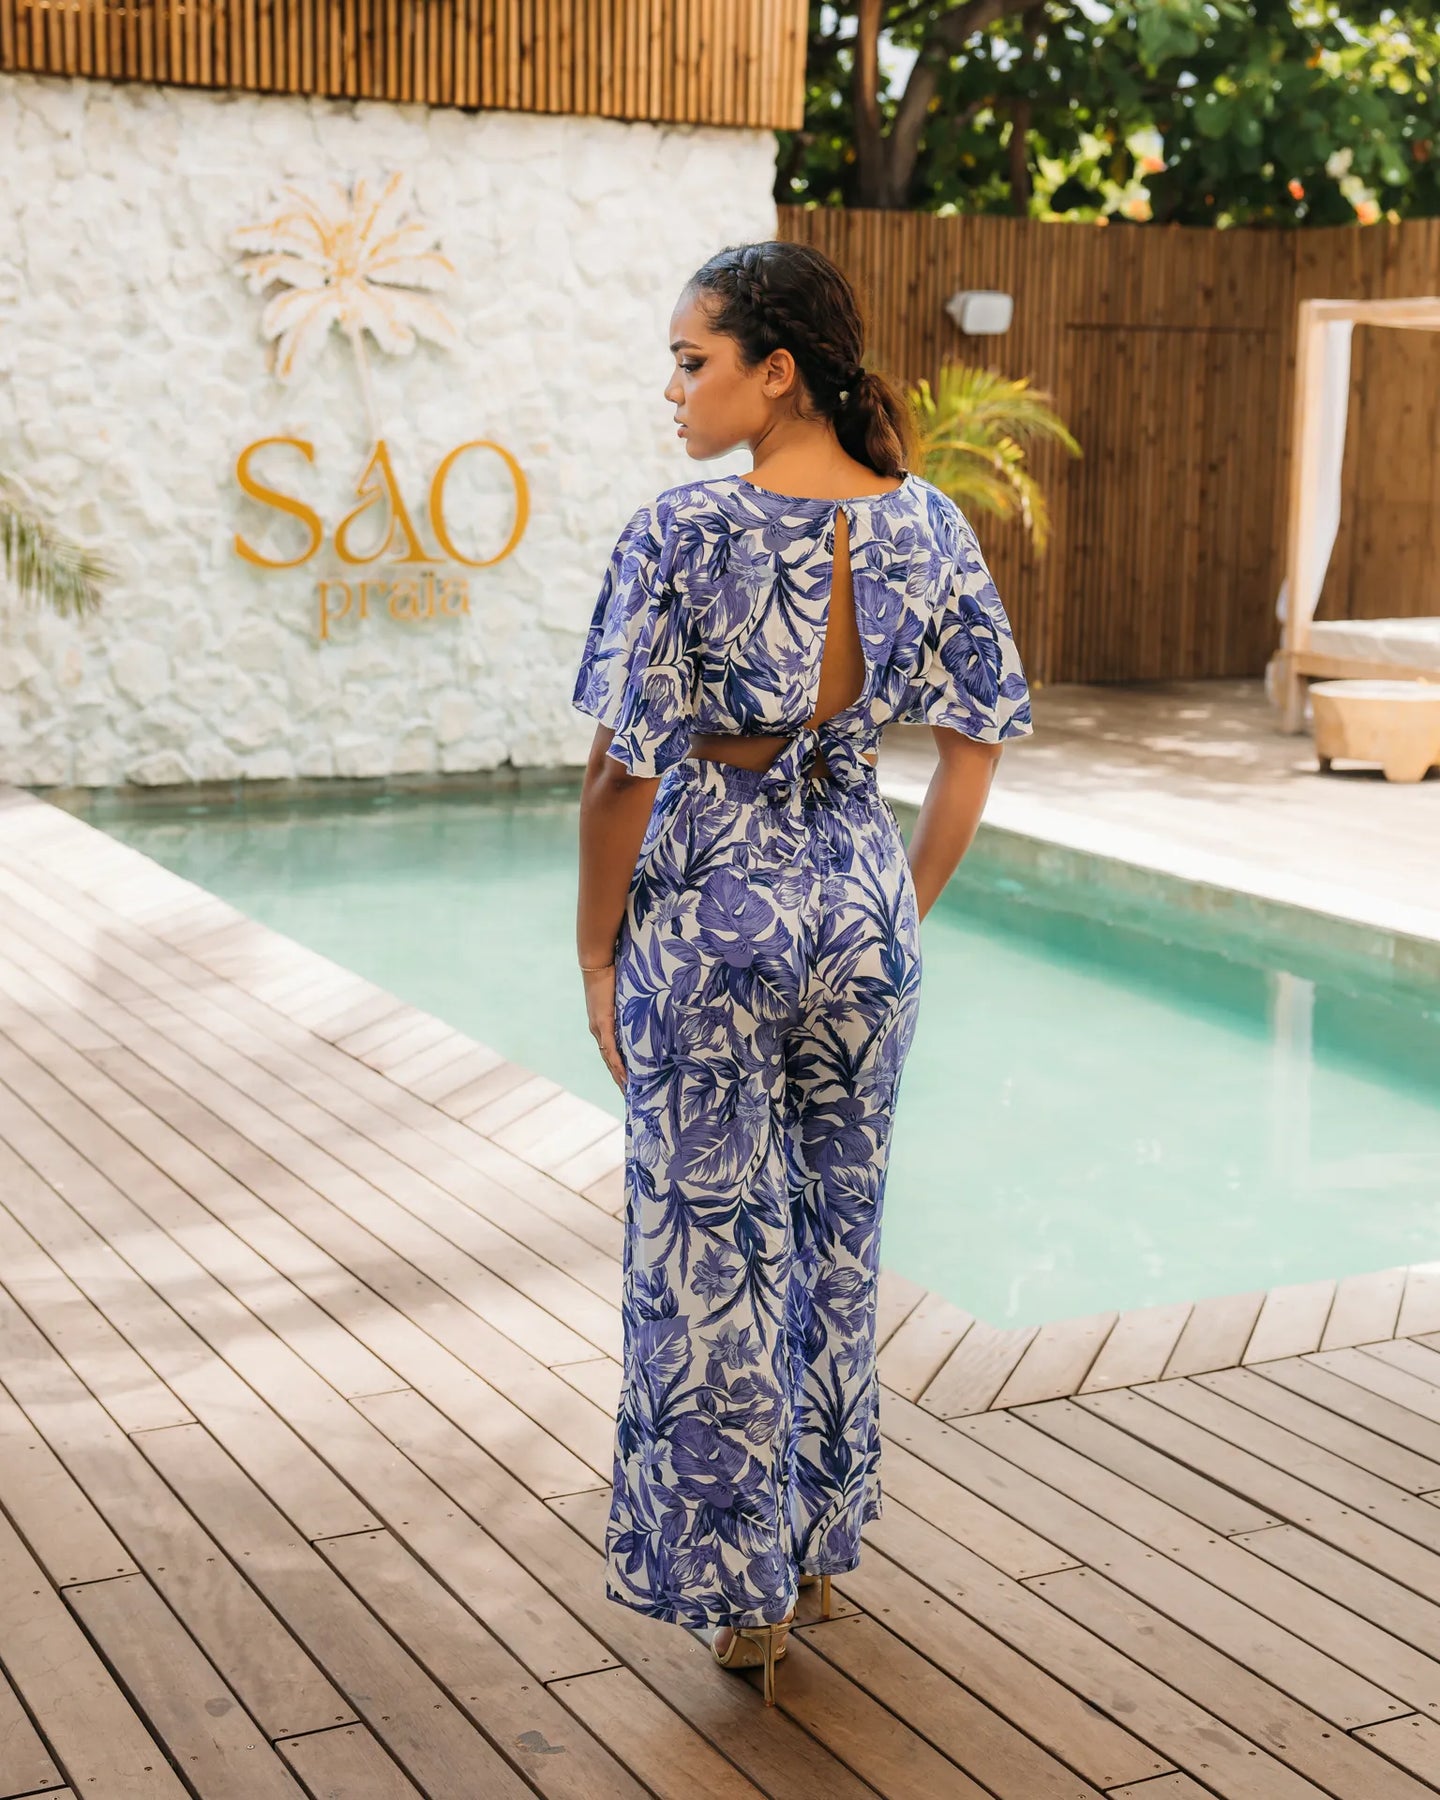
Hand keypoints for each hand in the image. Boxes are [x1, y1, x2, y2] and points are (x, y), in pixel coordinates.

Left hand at [583, 963, 626, 1090]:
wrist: (597, 961)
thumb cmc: (612, 974)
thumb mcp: (625, 996)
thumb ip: (633, 1007)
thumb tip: (650, 1010)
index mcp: (603, 1025)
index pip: (611, 1053)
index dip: (618, 1069)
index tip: (628, 1084)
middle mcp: (598, 1030)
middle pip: (609, 1061)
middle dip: (620, 1079)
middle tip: (630, 1097)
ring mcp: (599, 1027)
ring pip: (609, 1059)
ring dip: (618, 1076)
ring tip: (629, 1091)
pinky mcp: (602, 1021)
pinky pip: (610, 1047)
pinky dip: (616, 1062)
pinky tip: (623, 1074)